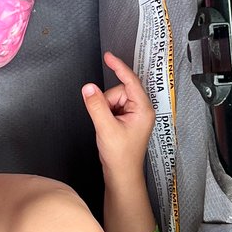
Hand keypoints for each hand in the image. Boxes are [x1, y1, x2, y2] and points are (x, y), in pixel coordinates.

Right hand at [82, 51, 155, 178]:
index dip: (118, 67)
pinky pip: (111, 107)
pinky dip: (106, 114)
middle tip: (106, 120)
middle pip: (118, 90)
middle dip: (107, 102)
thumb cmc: (121, 156)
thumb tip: (88, 88)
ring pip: (112, 98)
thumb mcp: (106, 128)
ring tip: (109, 127)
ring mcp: (134, 115)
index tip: (108, 57)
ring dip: (105, 109)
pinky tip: (109, 127)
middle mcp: (141, 109)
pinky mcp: (127, 119)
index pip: (130, 81)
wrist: (122, 174)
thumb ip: (96, 105)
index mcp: (143, 109)